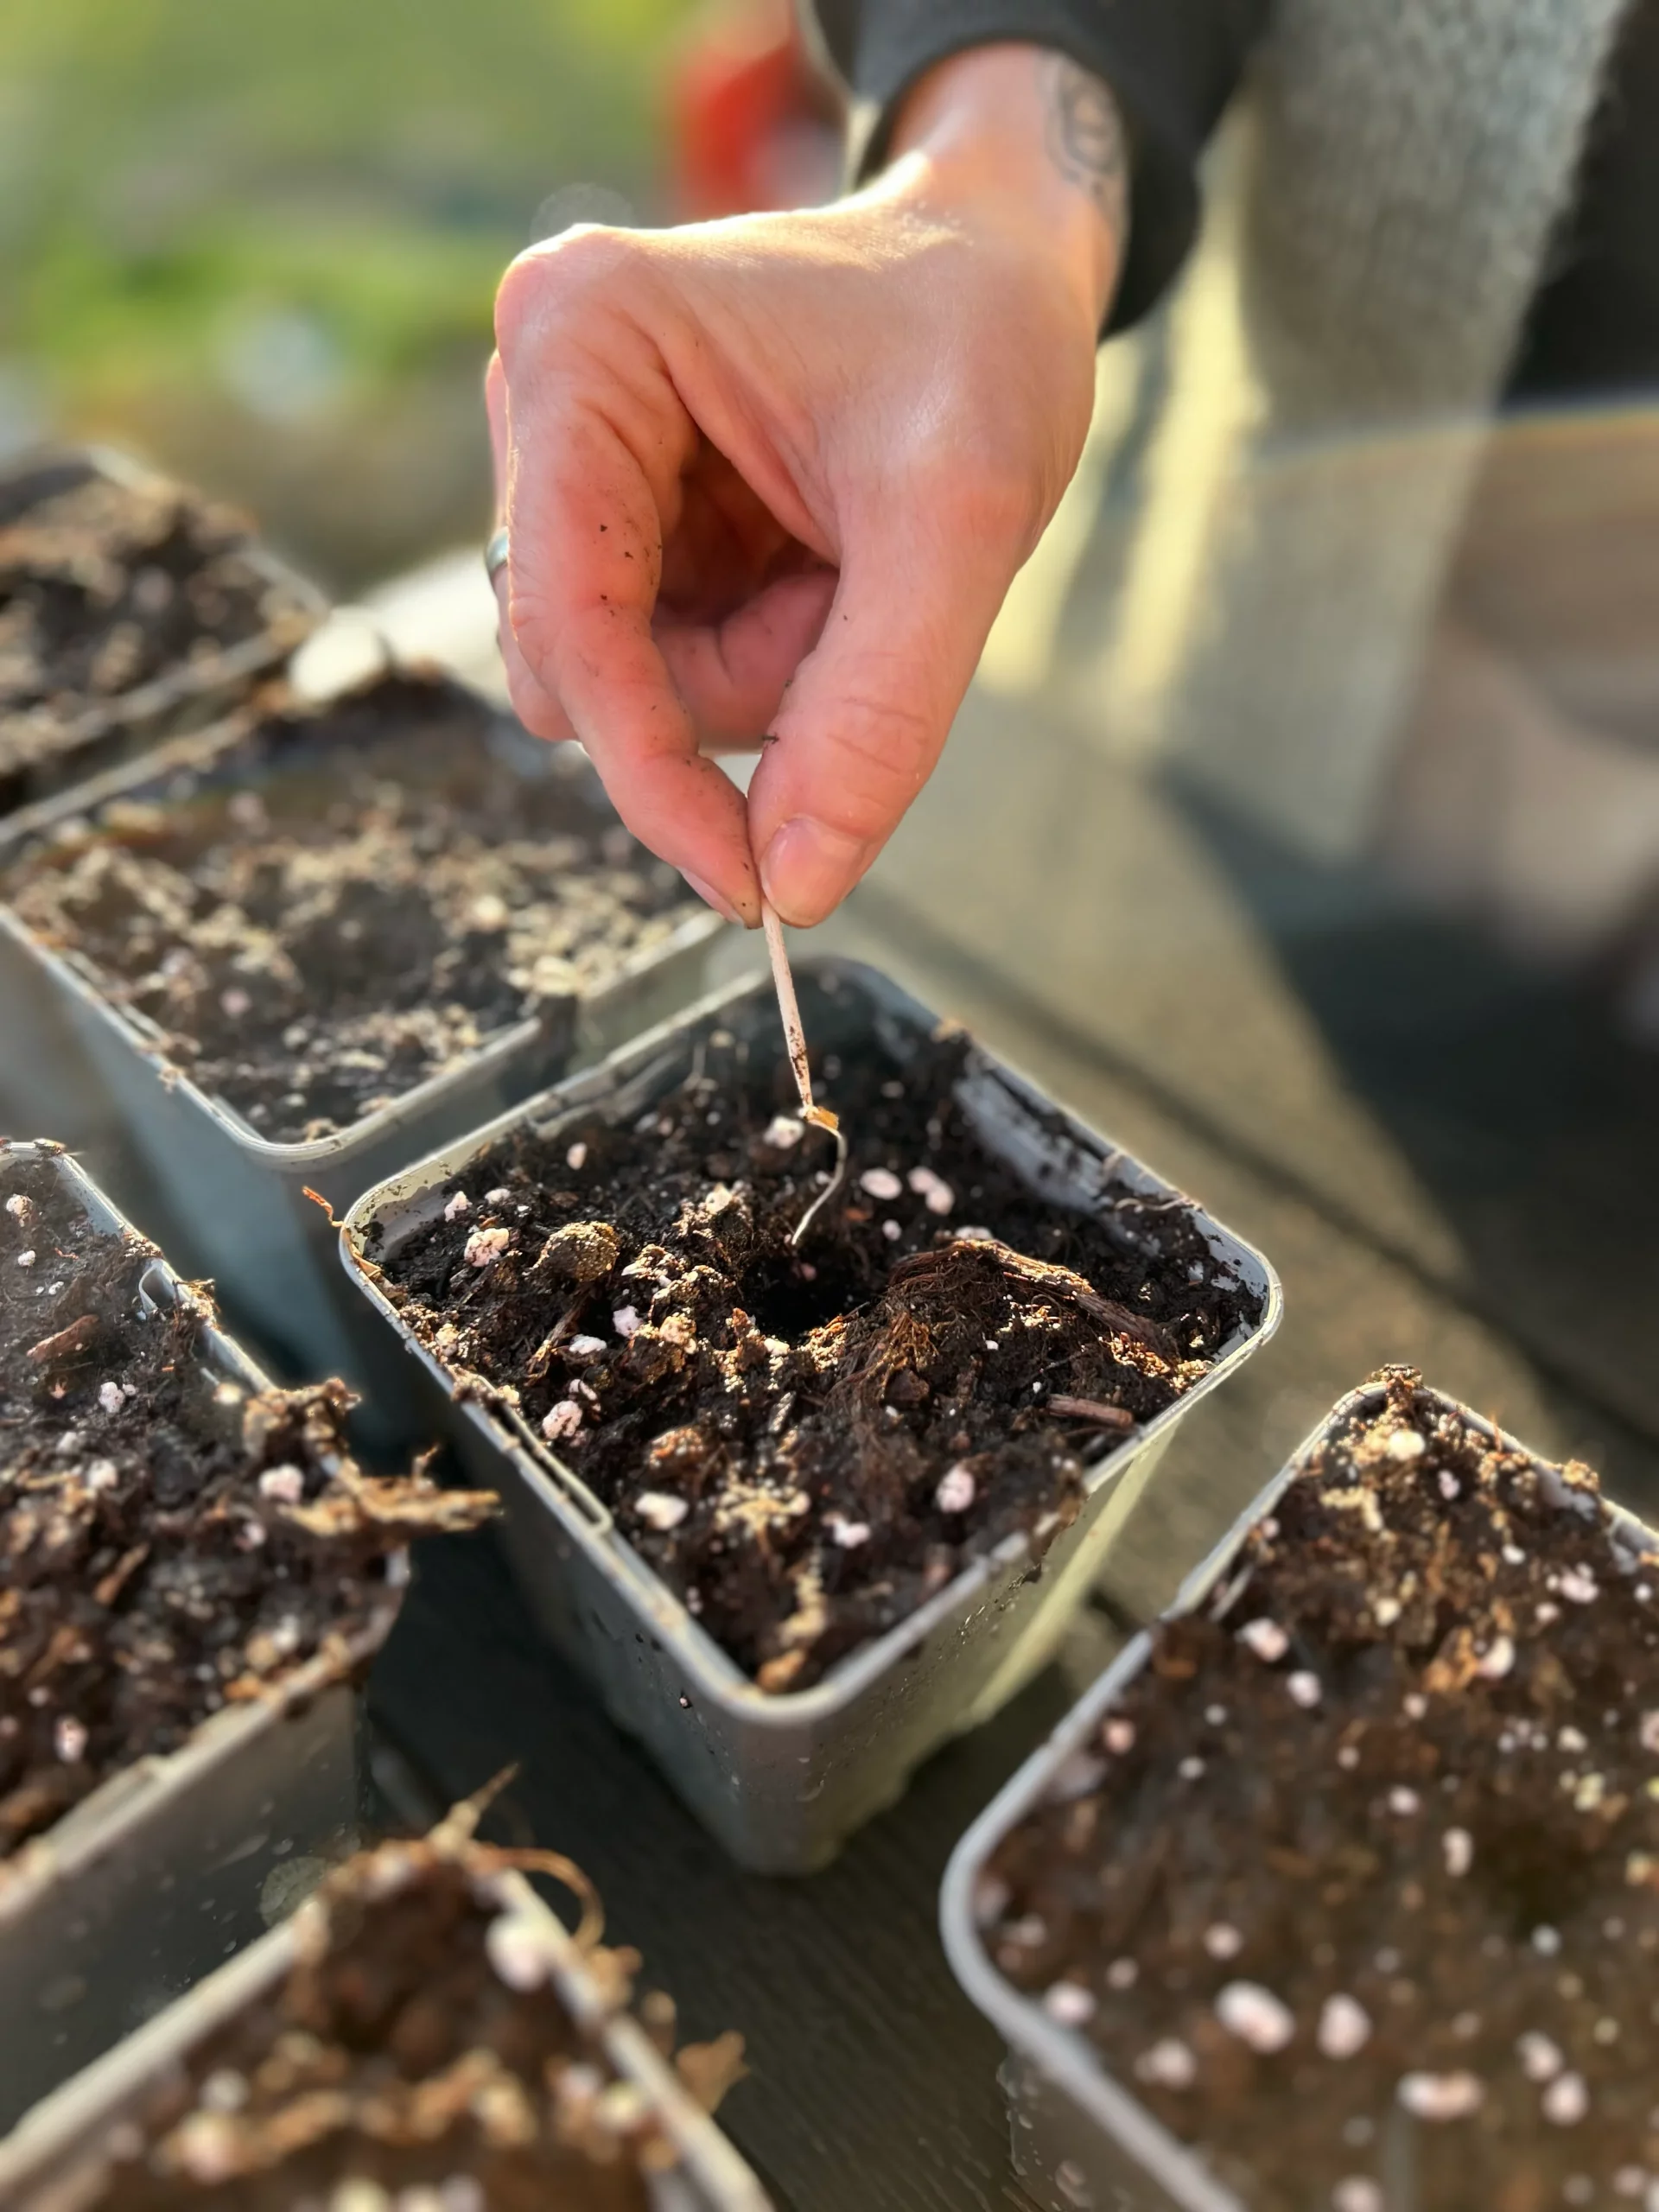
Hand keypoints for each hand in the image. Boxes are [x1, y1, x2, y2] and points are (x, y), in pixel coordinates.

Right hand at [487, 44, 1123, 925]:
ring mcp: (574, 461)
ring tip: (852, 567)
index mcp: (582, 340)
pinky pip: (667, 662)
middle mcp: (544, 393)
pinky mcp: (618, 514)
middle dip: (740, 684)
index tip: (745, 884)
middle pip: (587, 667)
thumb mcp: (959, 521)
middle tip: (861, 596)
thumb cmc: (982, 338)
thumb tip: (791, 886)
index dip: (649, 770)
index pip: (569, 619)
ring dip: (758, 675)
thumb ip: (875, 714)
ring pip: (630, 682)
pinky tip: (821, 571)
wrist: (1009, 267)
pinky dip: (762, 658)